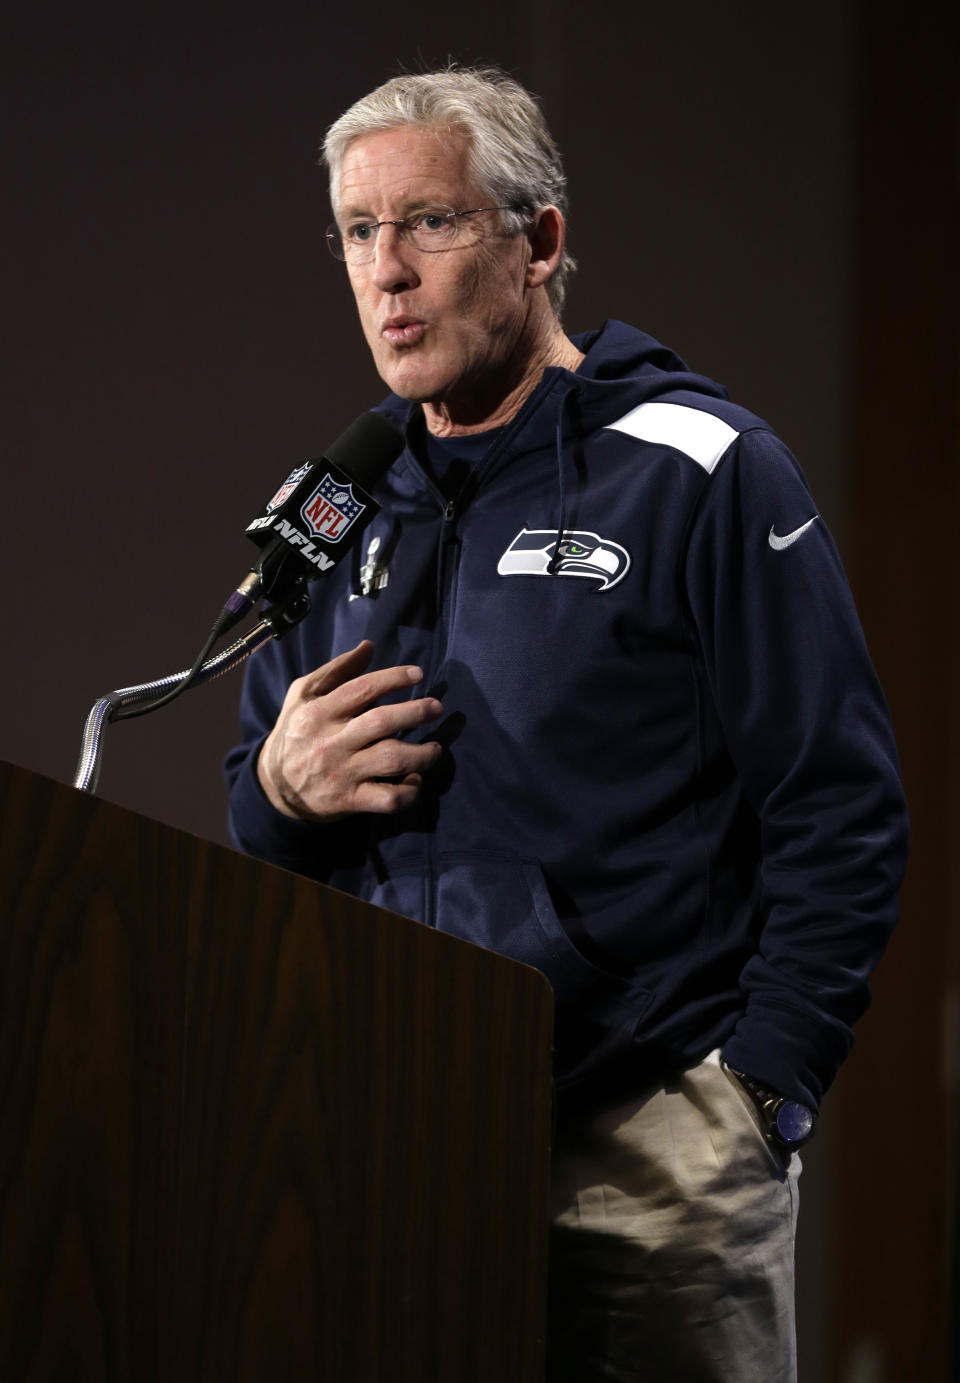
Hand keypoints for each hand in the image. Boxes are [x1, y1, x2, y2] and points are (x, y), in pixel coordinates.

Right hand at [257, 640, 442, 820]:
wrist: (273, 786)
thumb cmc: (295, 734)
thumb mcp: (303, 696)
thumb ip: (336, 670)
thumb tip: (369, 647)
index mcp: (318, 713)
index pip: (362, 689)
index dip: (394, 678)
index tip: (418, 674)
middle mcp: (330, 742)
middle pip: (381, 722)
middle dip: (416, 712)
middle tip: (436, 708)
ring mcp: (342, 773)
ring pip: (391, 760)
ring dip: (422, 754)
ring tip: (435, 748)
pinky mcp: (350, 800)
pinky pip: (388, 799)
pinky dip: (410, 792)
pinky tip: (416, 781)